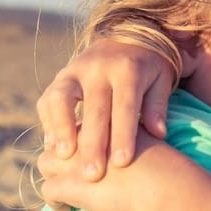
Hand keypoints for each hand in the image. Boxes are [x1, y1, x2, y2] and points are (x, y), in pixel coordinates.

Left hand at [36, 129, 164, 210]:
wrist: (168, 186)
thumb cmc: (167, 168)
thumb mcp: (149, 140)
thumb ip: (135, 136)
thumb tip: (138, 143)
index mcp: (104, 121)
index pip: (78, 126)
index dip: (76, 142)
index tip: (80, 156)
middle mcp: (86, 135)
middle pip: (58, 140)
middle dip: (59, 158)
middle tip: (67, 174)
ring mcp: (75, 159)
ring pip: (45, 162)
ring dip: (52, 176)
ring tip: (65, 191)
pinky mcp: (70, 183)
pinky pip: (48, 191)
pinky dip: (54, 203)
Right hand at [37, 40, 173, 179]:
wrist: (128, 35)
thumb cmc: (149, 68)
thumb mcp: (161, 81)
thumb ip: (158, 106)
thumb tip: (159, 134)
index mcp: (128, 69)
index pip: (125, 106)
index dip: (123, 135)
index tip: (122, 163)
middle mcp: (99, 67)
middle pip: (93, 108)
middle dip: (92, 144)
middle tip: (92, 174)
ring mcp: (75, 69)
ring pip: (61, 98)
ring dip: (60, 129)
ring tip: (63, 157)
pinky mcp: (61, 75)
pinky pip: (48, 99)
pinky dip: (49, 122)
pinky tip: (54, 146)